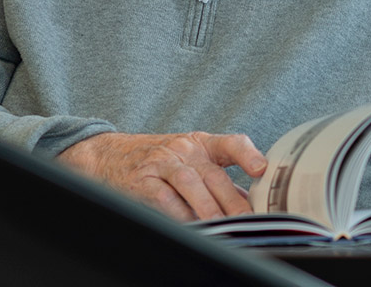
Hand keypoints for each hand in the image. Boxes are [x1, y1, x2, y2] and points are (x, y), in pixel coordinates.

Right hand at [57, 131, 266, 221]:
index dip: (248, 154)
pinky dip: (178, 214)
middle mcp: (184, 150)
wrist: (109, 155)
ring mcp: (162, 163)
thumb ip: (218, 180)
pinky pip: (164, 199)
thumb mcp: (190, 161)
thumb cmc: (159, 161)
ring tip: (221, 226)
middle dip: (231, 200)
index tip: (261, 169)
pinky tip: (188, 225)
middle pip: (213, 174)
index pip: (230, 143)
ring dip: (207, 208)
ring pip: (190, 184)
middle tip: (246, 220)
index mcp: (202, 144)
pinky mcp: (142, 180)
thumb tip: (249, 203)